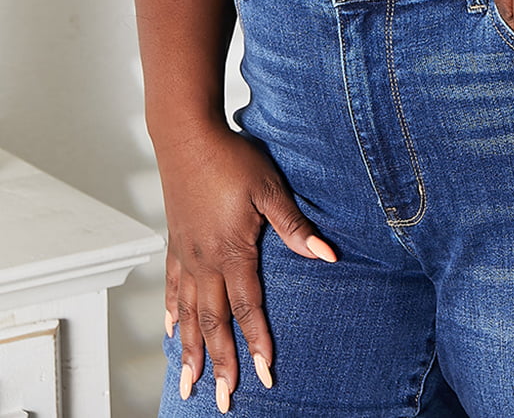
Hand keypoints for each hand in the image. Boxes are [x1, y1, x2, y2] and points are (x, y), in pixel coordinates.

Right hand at [158, 122, 336, 408]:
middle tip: (223, 400)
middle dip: (220, 363)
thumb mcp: (271, 188)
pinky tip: (171, 331)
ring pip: (187, 313)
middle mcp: (205, 261)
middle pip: (213, 322)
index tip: (264, 373)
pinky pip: (171, 287)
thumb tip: (327, 255)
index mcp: (231, 250)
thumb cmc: (232, 158)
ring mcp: (186, 254)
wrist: (187, 137)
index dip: (257, 342)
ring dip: (190, 351)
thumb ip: (295, 226)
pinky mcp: (175, 243)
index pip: (247, 307)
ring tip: (189, 383)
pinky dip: (172, 313)